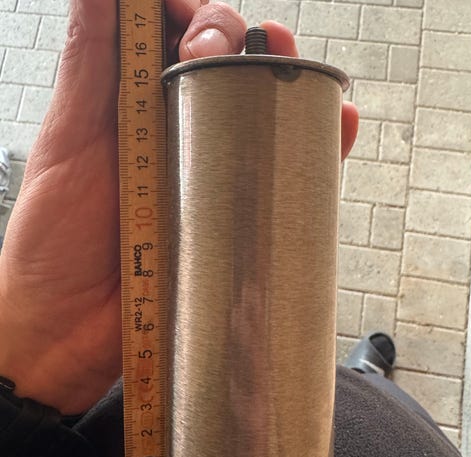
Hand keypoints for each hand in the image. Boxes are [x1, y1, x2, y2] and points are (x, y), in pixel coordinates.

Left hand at [0, 0, 357, 414]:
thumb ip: (88, 70)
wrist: (74, 330)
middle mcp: (177, 135)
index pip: (171, 39)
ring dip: (282, 74)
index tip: (188, 18)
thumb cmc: (55, 244)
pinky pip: (285, 173)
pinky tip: (334, 119)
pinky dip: (316, 143)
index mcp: (133, 110)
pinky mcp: (236, 216)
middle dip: (237, 36)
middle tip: (230, 46)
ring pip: (258, 111)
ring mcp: (212, 175)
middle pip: (222, 67)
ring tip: (290, 61)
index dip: (188, 13)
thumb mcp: (65, 146)